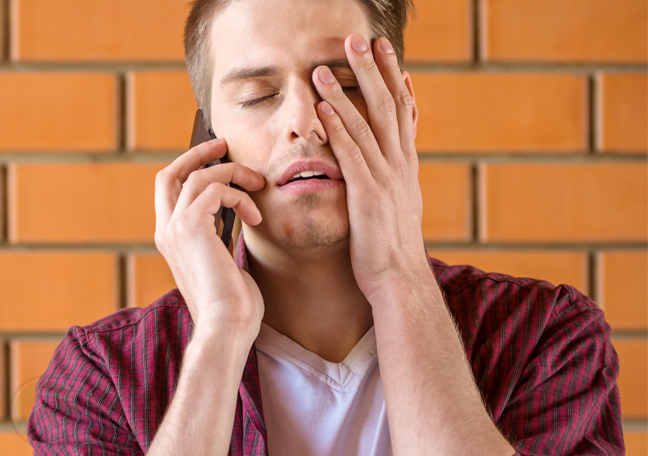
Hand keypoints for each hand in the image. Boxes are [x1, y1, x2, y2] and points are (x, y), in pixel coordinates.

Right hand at [154, 139, 265, 341]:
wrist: (227, 327)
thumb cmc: (232, 303)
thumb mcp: (223, 262)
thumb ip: (220, 236)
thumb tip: (238, 217)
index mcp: (171, 238)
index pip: (170, 189)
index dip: (190, 167)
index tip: (217, 156)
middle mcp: (166, 230)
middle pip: (171, 172)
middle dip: (198, 153)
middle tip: (224, 144)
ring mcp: (175, 228)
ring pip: (198, 176)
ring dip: (233, 174)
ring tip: (258, 185)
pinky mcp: (191, 227)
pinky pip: (214, 190)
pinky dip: (239, 197)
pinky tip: (256, 217)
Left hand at [312, 34, 428, 301]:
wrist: (399, 280)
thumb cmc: (392, 249)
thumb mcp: (397, 208)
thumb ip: (391, 182)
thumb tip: (388, 169)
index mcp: (406, 168)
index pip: (404, 115)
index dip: (396, 82)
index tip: (390, 55)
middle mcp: (399, 166)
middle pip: (389, 108)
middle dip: (376, 72)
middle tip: (363, 40)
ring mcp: (385, 179)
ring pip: (366, 124)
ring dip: (348, 90)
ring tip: (330, 62)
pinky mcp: (368, 194)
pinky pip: (350, 153)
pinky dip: (338, 126)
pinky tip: (323, 104)